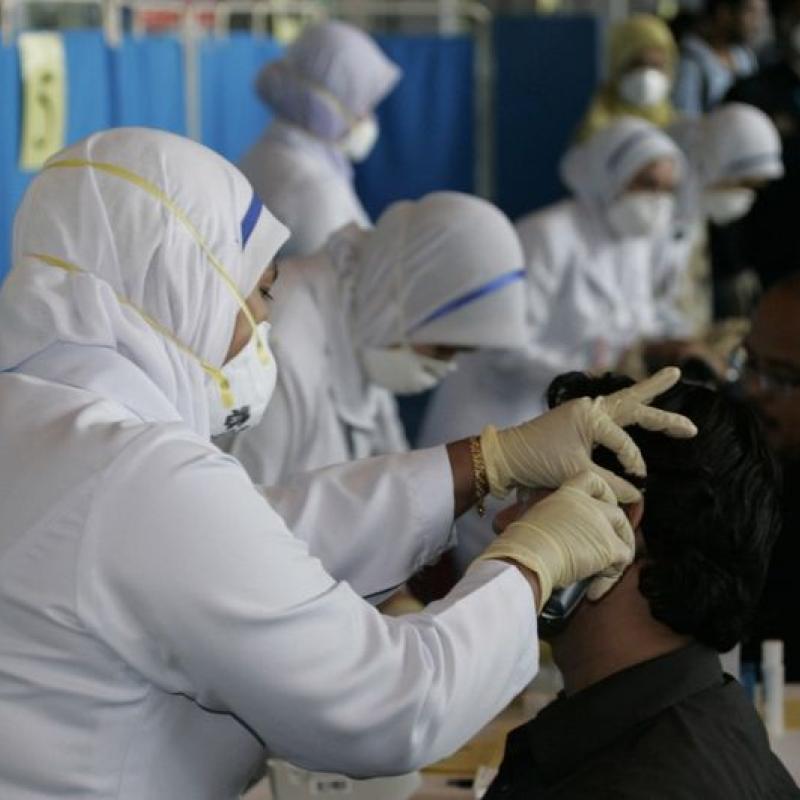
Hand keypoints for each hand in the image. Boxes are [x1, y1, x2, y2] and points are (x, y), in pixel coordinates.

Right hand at [474, 472, 634, 607]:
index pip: (592, 479)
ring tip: (602, 573)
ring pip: (625, 535)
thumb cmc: (521, 542)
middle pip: (616, 511)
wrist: (528, 557)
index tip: (604, 504)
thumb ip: (546, 520)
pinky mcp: (610, 546)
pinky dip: (611, 578)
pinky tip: (593, 590)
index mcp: (567, 493)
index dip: (604, 492)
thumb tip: (535, 532)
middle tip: (609, 547)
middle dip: (618, 530)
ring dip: (618, 555)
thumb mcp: (532, 519)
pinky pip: (623, 561)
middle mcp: (588, 504)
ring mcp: (602, 523)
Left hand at [480, 367, 696, 503]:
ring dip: (649, 392)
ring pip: (624, 400)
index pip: (625, 442)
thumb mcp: (576, 473)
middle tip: (692, 425)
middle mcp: (590, 407)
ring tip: (672, 375)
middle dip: (664, 415)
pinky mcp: (578, 419)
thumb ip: (610, 483)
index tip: (637, 481)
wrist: (506, 456)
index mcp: (591, 416)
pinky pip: (612, 412)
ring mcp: (584, 411)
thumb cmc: (538, 461)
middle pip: (635, 405)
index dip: (633, 463)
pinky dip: (628, 408)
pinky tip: (639, 401)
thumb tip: (638, 494)